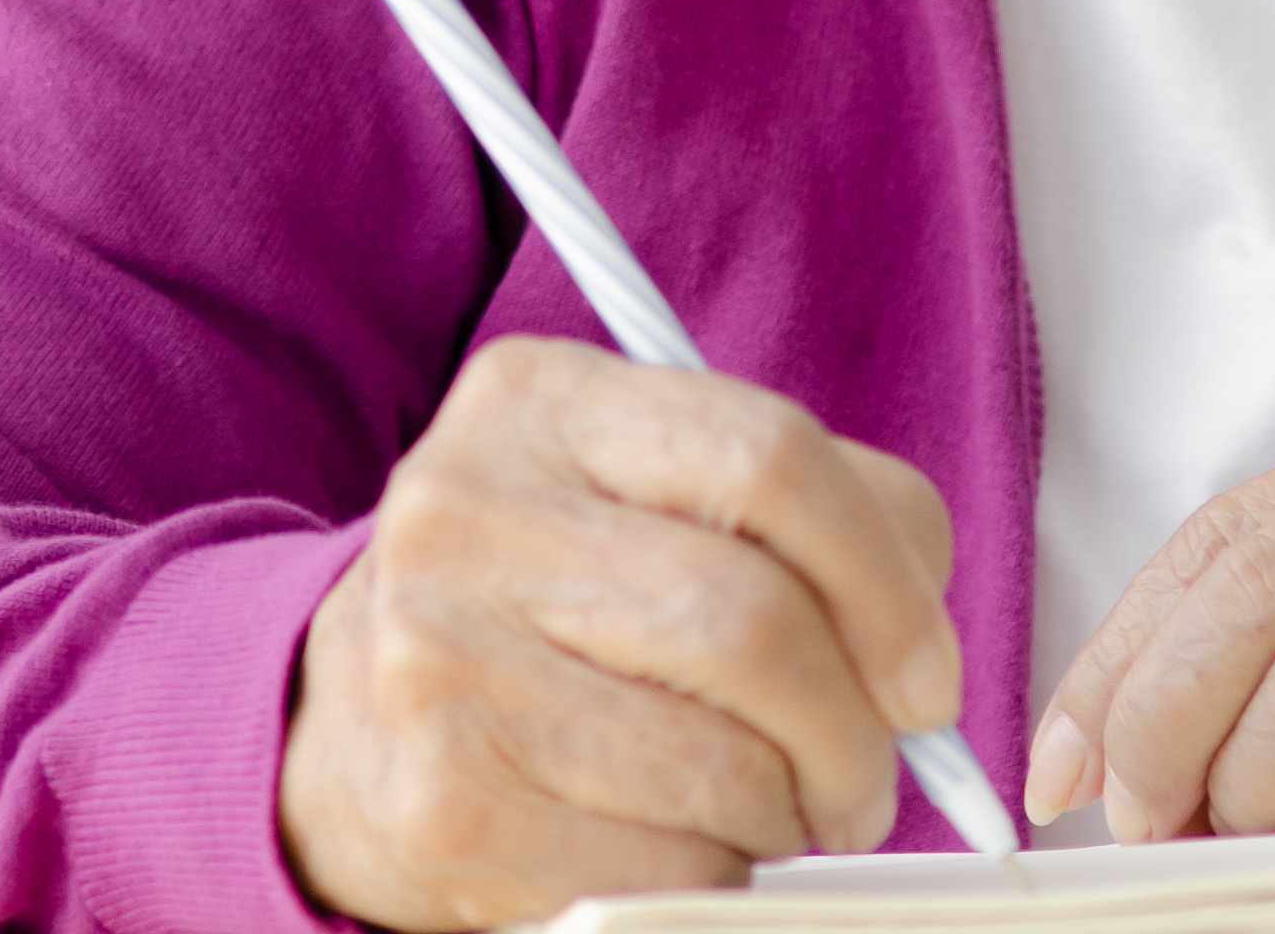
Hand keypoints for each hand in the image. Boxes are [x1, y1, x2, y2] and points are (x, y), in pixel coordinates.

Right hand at [280, 338, 963, 929]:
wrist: (348, 719)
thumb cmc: (549, 603)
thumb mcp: (652, 498)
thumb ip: (812, 517)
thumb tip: (925, 646)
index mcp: (539, 402)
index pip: (767, 457)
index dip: (886, 580)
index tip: (926, 675)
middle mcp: (468, 512)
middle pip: (752, 622)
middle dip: (853, 730)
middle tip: (869, 777)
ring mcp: (441, 658)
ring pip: (719, 762)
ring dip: (790, 812)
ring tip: (776, 806)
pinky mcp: (444, 800)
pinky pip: (661, 864)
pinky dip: (715, 872)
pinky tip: (686, 840)